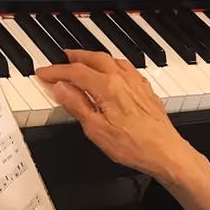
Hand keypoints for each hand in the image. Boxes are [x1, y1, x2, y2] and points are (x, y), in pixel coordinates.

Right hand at [36, 50, 194, 182]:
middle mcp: (123, 79)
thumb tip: (60, 88)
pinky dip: (112, 64)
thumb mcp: (96, 129)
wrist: (165, 152)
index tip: (43, 73)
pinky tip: (112, 72)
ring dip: (94, 57)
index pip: (75, 72)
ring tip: (83, 60)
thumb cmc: (134, 145)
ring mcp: (136, 83)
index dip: (56, 71)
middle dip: (75, 57)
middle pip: (94, 58)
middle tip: (62, 58)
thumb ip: (77, 105)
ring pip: (111, 60)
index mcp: (107, 86)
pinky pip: (126, 67)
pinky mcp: (145, 90)